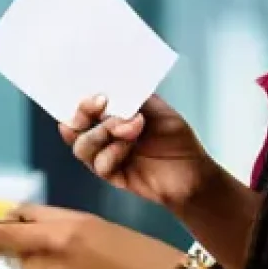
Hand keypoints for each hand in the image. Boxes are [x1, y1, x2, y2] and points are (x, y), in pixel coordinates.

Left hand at [0, 205, 184, 268]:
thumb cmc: (126, 249)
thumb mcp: (83, 219)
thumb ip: (42, 216)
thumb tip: (13, 213)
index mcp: (53, 238)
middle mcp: (44, 268)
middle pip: (12, 250)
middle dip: (22, 242)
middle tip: (55, 238)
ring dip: (37, 261)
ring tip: (75, 259)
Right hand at [60, 94, 217, 211]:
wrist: (194, 170)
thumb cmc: (175, 137)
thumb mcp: (154, 106)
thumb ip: (130, 97)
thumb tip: (107, 91)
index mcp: (109, 115)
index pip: (82, 107)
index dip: (80, 100)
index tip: (97, 96)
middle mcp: (103, 135)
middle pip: (72, 127)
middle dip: (83, 114)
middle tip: (101, 106)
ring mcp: (106, 156)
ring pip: (81, 147)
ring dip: (101, 133)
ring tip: (128, 128)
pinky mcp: (113, 176)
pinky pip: (99, 165)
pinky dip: (113, 152)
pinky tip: (130, 147)